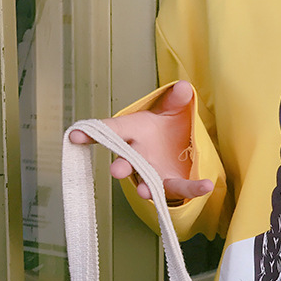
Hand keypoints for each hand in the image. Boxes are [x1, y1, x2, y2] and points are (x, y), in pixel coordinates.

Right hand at [68, 80, 212, 201]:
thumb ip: (174, 101)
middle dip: (122, 166)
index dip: (92, 133)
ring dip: (145, 186)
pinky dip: (194, 188)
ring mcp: (152, 171)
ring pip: (146, 180)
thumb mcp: (169, 111)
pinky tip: (206, 185)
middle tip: (116, 171)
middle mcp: (138, 155)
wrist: (178, 149)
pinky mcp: (170, 183)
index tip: (74, 135)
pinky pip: (181, 188)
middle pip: (126, 161)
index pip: (110, 131)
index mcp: (133, 132)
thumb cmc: (163, 128)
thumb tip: (185, 87)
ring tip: (146, 193)